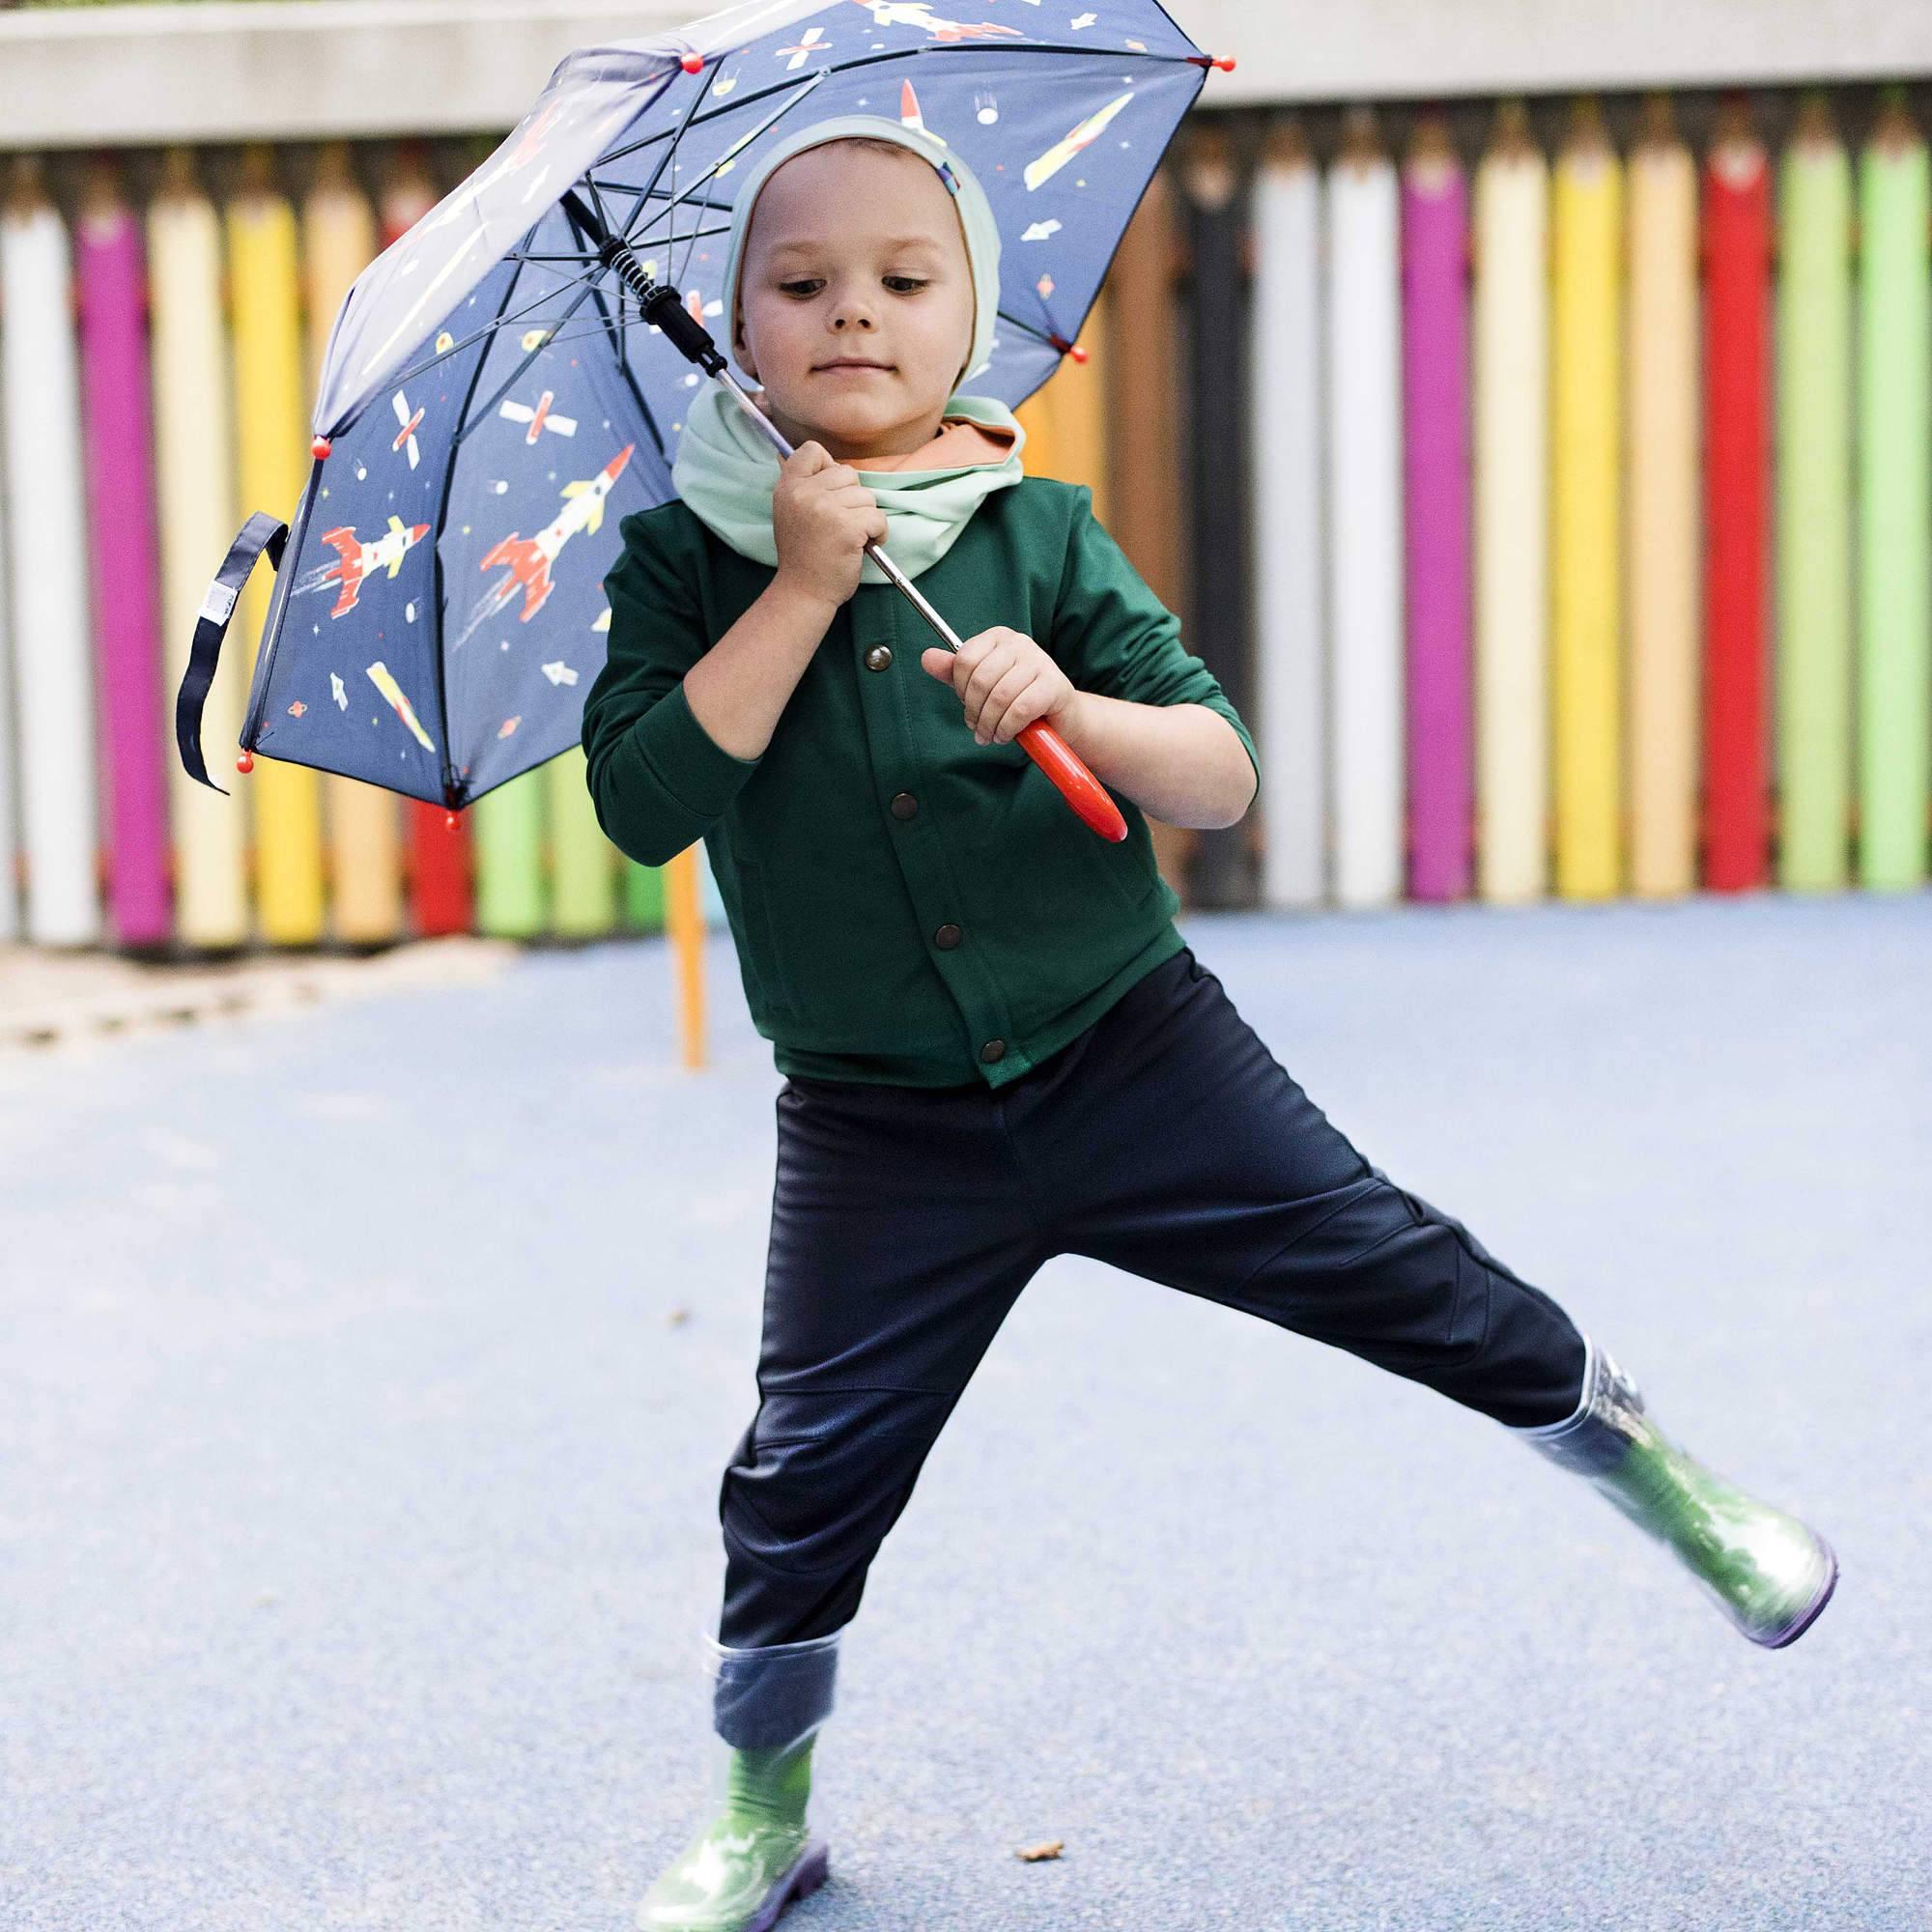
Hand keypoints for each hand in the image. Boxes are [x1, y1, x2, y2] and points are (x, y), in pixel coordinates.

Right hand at [771, 442, 886, 610]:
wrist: (803, 592)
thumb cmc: (803, 554)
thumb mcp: (790, 511)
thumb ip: (804, 486)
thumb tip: (828, 461)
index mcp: (788, 486)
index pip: (812, 450)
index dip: (828, 466)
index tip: (830, 491)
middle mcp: (804, 493)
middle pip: (847, 473)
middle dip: (852, 498)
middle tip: (840, 523)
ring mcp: (826, 509)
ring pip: (866, 496)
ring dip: (865, 517)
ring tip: (849, 537)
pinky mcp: (847, 527)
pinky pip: (878, 517)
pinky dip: (878, 533)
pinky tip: (863, 545)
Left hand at [921, 627, 1075, 746]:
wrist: (1059, 717)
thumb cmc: (1017, 698)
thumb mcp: (982, 685)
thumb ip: (954, 672)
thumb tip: (926, 658)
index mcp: (998, 637)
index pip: (964, 659)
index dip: (961, 690)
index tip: (968, 705)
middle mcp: (1020, 642)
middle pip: (980, 679)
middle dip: (975, 712)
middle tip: (978, 729)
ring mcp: (1040, 661)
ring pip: (999, 697)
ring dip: (990, 725)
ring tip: (990, 735)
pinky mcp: (1054, 684)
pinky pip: (1020, 709)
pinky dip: (1007, 728)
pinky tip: (1005, 735)